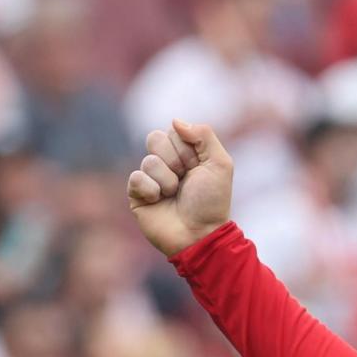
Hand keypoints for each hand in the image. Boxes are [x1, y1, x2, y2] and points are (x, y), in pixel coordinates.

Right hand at [126, 121, 234, 257]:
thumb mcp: (220, 164)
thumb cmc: (212, 202)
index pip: (173, 131)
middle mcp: (167, 163)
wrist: (199, 235)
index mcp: (186, 154)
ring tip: (174, 195)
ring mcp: (150, 178)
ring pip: (148, 161)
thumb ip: (204, 135)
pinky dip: (151, 190)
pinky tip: (159, 201)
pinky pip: (136, 178)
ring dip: (167, 180)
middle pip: (155, 139)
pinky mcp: (136, 194)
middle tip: (185, 180)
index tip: (197, 167)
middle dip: (174, 161)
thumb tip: (176, 121)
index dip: (186, 149)